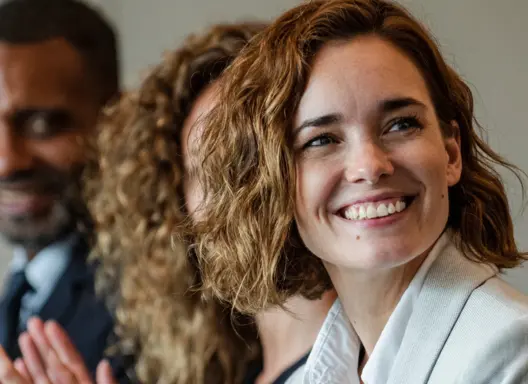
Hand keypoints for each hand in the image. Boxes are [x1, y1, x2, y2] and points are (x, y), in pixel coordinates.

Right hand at [0, 318, 115, 383]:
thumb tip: (105, 364)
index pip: (72, 361)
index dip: (62, 342)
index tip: (51, 324)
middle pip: (54, 363)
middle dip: (43, 342)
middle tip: (34, 320)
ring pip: (42, 375)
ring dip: (32, 355)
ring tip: (24, 336)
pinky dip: (25, 377)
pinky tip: (18, 363)